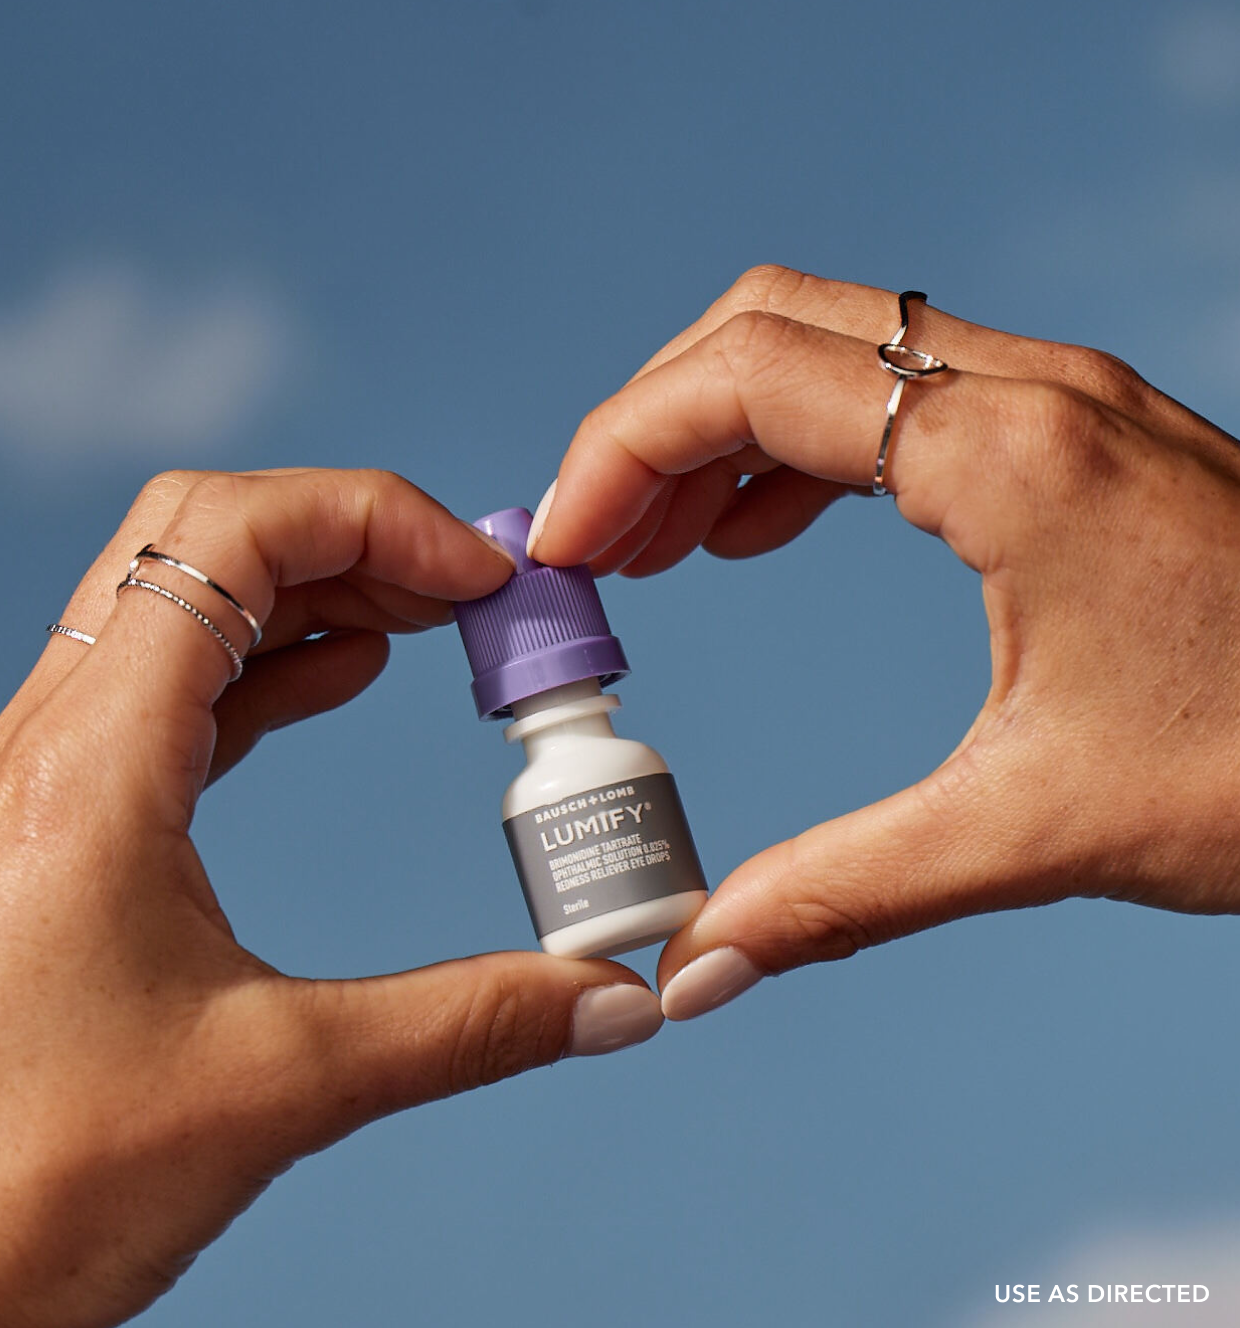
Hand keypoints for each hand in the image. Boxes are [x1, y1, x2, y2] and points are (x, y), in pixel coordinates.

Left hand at [0, 469, 662, 1327]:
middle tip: (471, 591)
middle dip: (353, 535)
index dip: (374, 518)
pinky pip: (177, 685)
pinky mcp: (66, 820)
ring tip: (432, 618)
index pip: (230, 537)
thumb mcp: (275, 1090)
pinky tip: (344, 672)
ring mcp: (49, 777)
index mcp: (90, 771)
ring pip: (187, 602)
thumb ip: (465, 1027)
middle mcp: (49, 744)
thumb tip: (611, 999)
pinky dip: (273, 656)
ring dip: (317, 588)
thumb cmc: (31, 1187)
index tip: (481, 577)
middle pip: (203, 538)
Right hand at [528, 266, 1239, 1019]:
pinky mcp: (1078, 436)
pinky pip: (899, 395)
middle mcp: (1031, 392)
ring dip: (723, 431)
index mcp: (1008, 457)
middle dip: (654, 426)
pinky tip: (764, 530)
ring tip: (659, 546)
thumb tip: (701, 962)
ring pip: (835, 348)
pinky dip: (803, 448)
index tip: (561, 547)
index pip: (750, 380)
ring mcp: (1062, 401)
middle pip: (772, 328)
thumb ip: (846, 888)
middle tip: (595, 547)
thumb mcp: (1040, 828)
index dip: (621, 450)